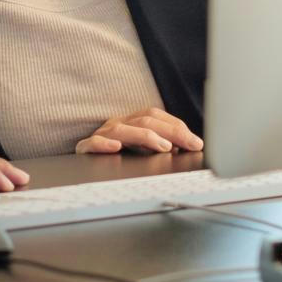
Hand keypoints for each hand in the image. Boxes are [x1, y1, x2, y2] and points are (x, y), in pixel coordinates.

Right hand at [75, 107, 202, 155]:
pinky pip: (93, 143)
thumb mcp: (142, 149)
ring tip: (164, 146)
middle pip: (144, 120)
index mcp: (131, 121)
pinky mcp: (86, 148)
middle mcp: (117, 124)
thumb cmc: (117, 157)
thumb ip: (162, 146)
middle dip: (170, 131)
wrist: (85, 166)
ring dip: (145, 136)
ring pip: (123, 130)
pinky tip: (117, 148)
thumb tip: (187, 148)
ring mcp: (102, 135)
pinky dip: (104, 144)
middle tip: (189, 144)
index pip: (155, 115)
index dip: (176, 126)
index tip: (196, 142)